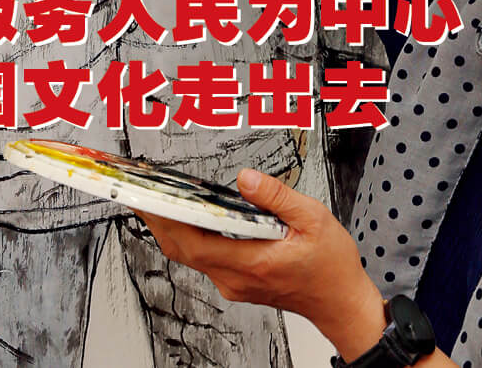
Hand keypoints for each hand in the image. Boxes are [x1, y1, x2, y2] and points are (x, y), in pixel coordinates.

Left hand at [135, 168, 385, 359]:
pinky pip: (207, 258)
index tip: (149, 201)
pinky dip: (191, 237)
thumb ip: (276, 196)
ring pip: (193, 256)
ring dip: (173, 229)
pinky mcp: (240, 282)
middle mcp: (237, 278)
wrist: (341, 303)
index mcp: (252, 262)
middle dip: (159, 222)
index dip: (167, 222)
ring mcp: (236, 283)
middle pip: (185, 250)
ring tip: (159, 199)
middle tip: (140, 193)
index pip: (195, 244)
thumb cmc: (331, 266)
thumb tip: (246, 178)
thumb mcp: (313, 218)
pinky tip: (191, 217)